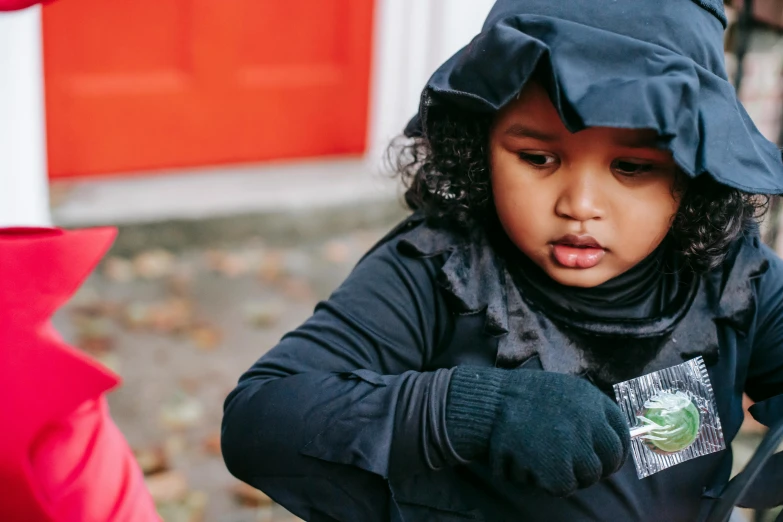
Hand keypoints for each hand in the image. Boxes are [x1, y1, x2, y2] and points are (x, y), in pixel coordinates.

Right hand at [446, 366, 629, 496]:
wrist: (491, 403)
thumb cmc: (522, 396)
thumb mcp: (565, 389)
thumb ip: (588, 410)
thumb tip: (606, 435)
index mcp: (593, 400)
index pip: (622, 433)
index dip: (617, 450)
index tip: (607, 458)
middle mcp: (591, 422)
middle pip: (611, 458)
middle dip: (598, 467)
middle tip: (579, 469)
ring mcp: (576, 445)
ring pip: (590, 475)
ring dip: (573, 475)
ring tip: (548, 463)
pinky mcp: (558, 468)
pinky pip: (566, 486)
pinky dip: (551, 482)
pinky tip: (535, 468)